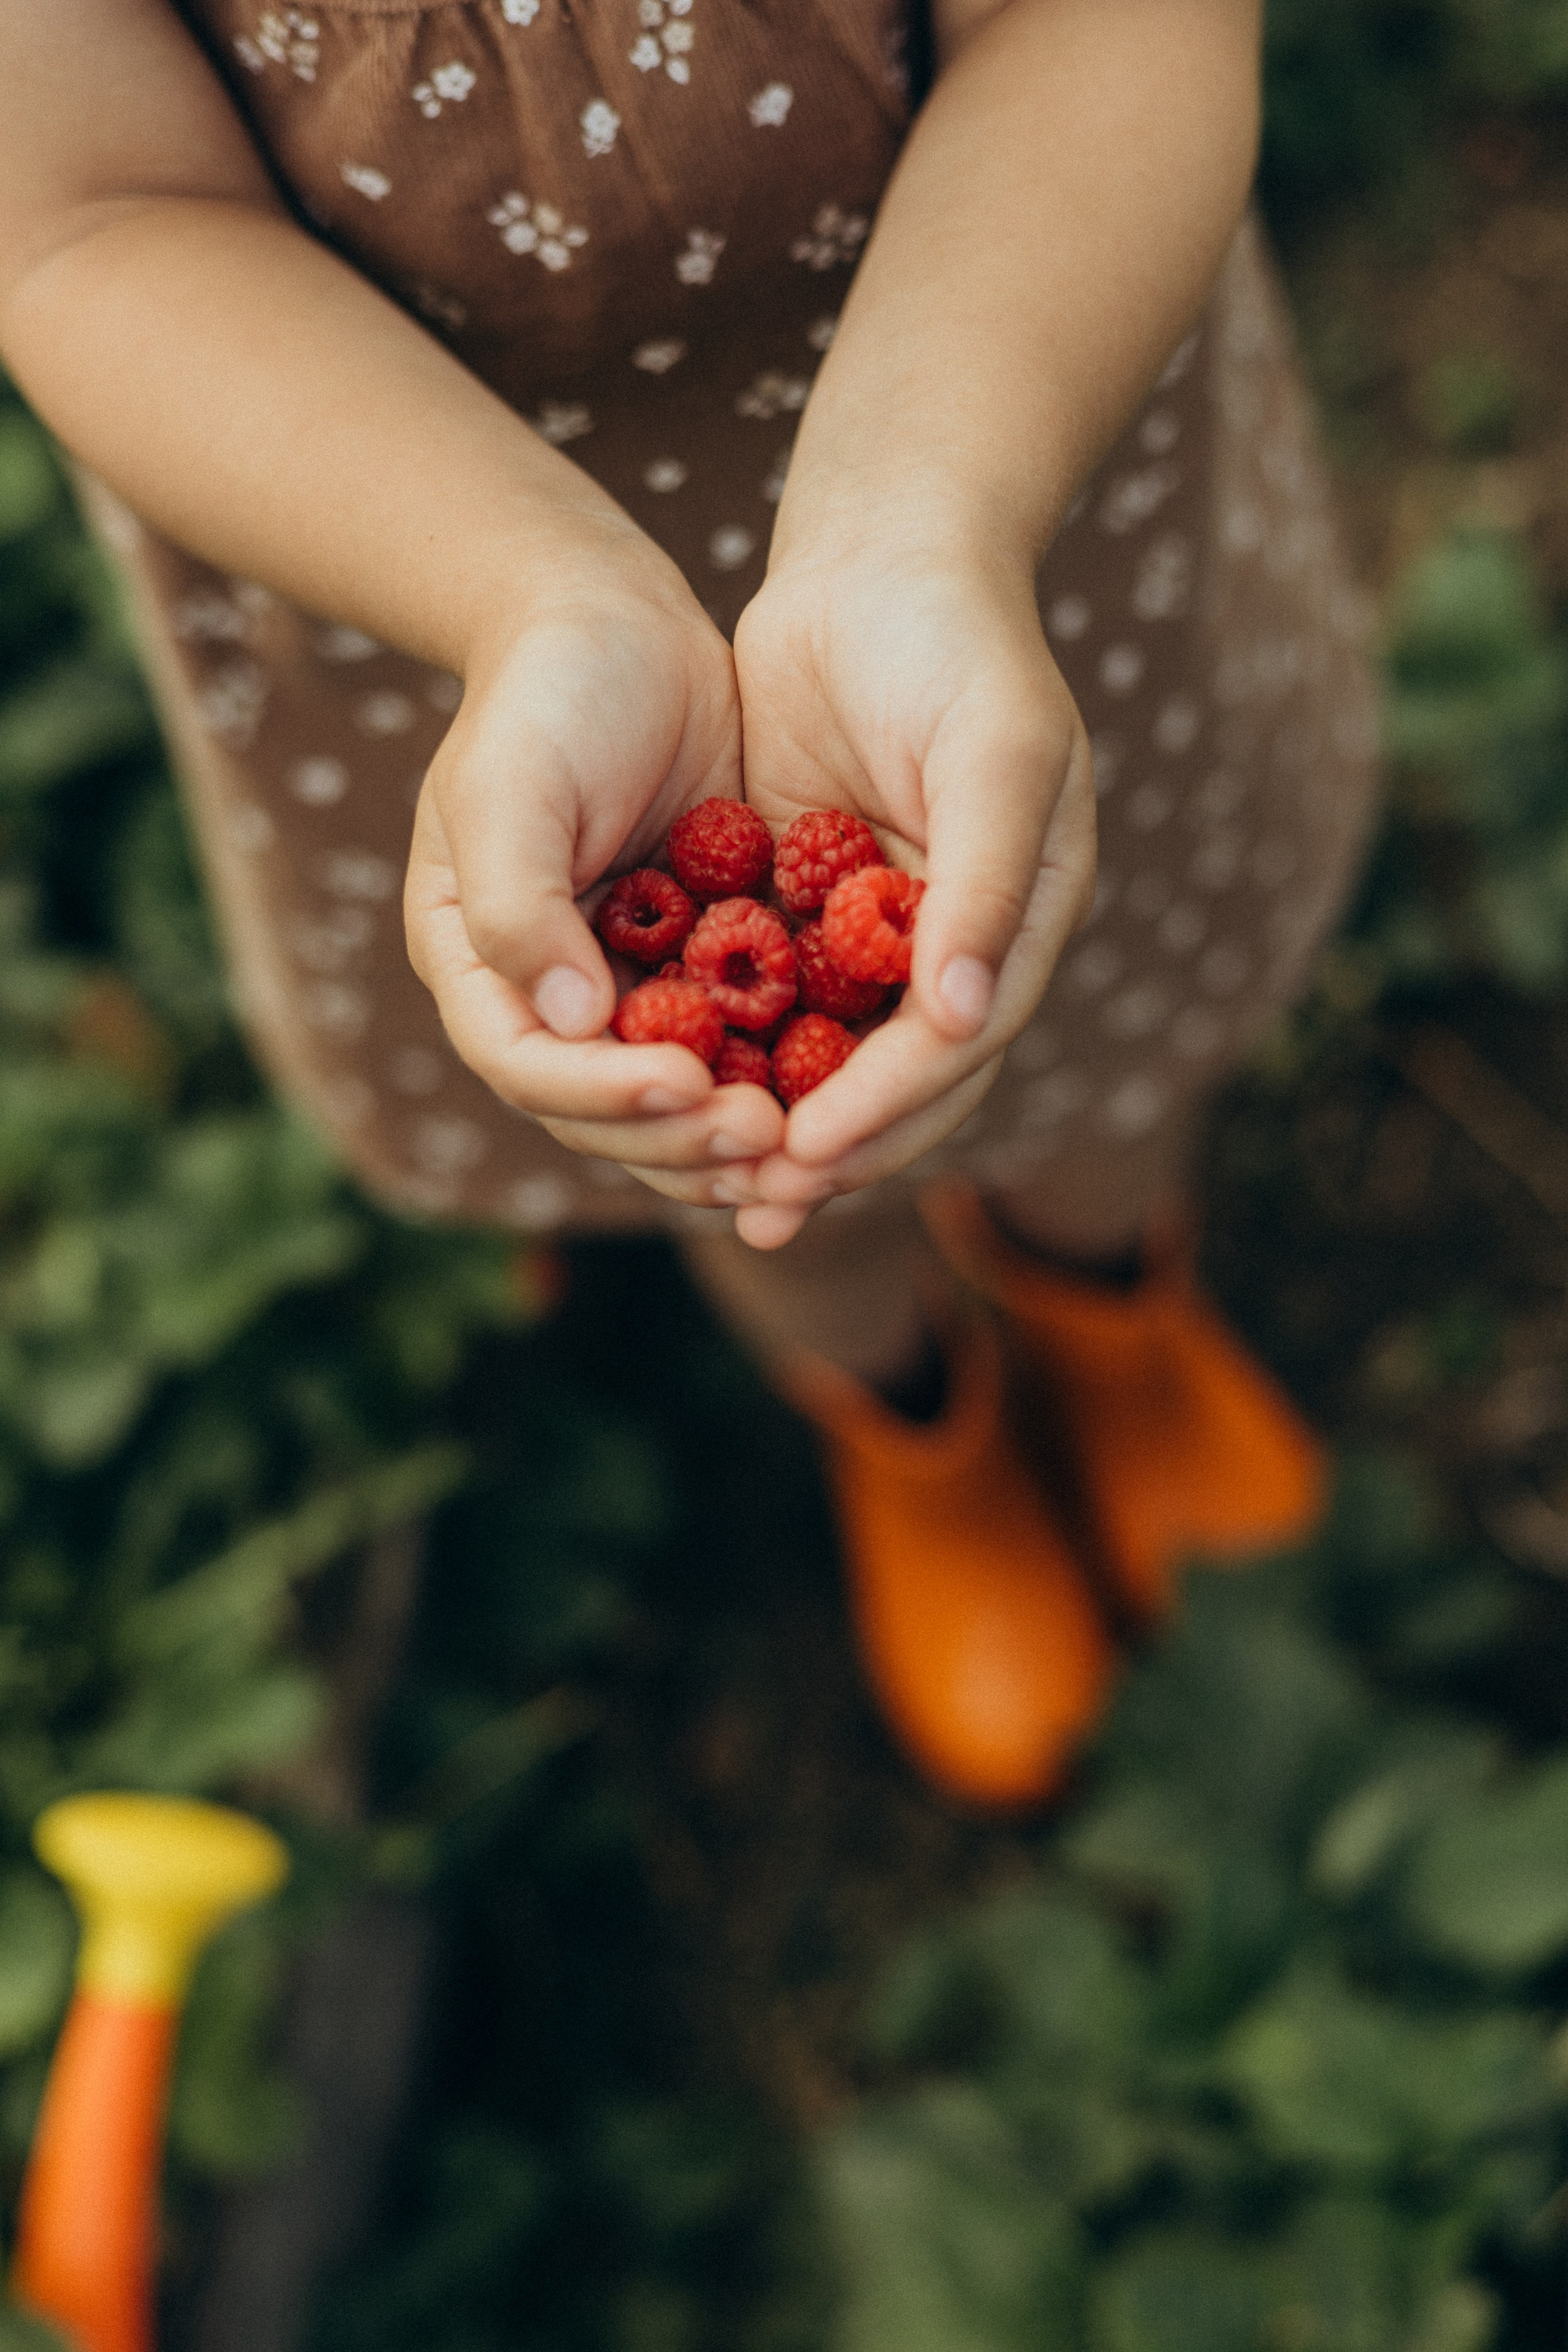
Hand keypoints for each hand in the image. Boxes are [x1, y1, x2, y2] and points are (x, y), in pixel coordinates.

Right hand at [405, 514, 785, 1204]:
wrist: (620, 624)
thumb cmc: (547, 693)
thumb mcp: (507, 784)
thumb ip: (517, 904)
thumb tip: (570, 1021)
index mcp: (483, 969)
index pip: (531, 1068)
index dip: (603, 1096)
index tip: (683, 1084)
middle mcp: (553, 999)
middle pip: (608, 1116)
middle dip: (683, 1138)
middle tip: (765, 1138)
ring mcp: (633, 992)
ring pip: (680, 1105)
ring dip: (737, 1136)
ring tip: (802, 1145)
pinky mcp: (706, 971)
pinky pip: (745, 1050)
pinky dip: (784, 1082)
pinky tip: (844, 1093)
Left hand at [731, 526, 1095, 1246]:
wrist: (882, 553)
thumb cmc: (955, 642)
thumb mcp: (995, 751)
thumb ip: (984, 884)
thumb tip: (962, 1018)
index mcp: (1019, 919)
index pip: (955, 1045)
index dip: (887, 1107)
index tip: (813, 1152)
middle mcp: (954, 940)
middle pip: (898, 1077)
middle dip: (834, 1146)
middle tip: (762, 1208)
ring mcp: (877, 925)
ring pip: (830, 1050)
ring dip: (781, 1119)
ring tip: (719, 1187)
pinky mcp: (806, 897)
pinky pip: (772, 992)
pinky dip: (736, 1046)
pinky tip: (677, 1090)